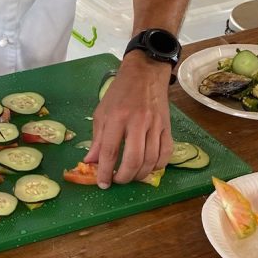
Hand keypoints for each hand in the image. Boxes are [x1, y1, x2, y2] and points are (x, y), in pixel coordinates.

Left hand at [84, 50, 173, 187]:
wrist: (145, 74)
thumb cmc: (120, 93)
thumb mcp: (102, 113)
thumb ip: (97, 140)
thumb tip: (90, 162)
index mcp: (117, 117)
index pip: (110, 151)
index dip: (105, 171)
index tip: (103, 183)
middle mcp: (137, 122)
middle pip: (134, 159)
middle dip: (125, 177)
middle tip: (118, 181)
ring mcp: (155, 125)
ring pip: (151, 159)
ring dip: (140, 174)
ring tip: (131, 177)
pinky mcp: (167, 127)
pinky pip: (166, 152)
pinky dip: (158, 165)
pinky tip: (149, 168)